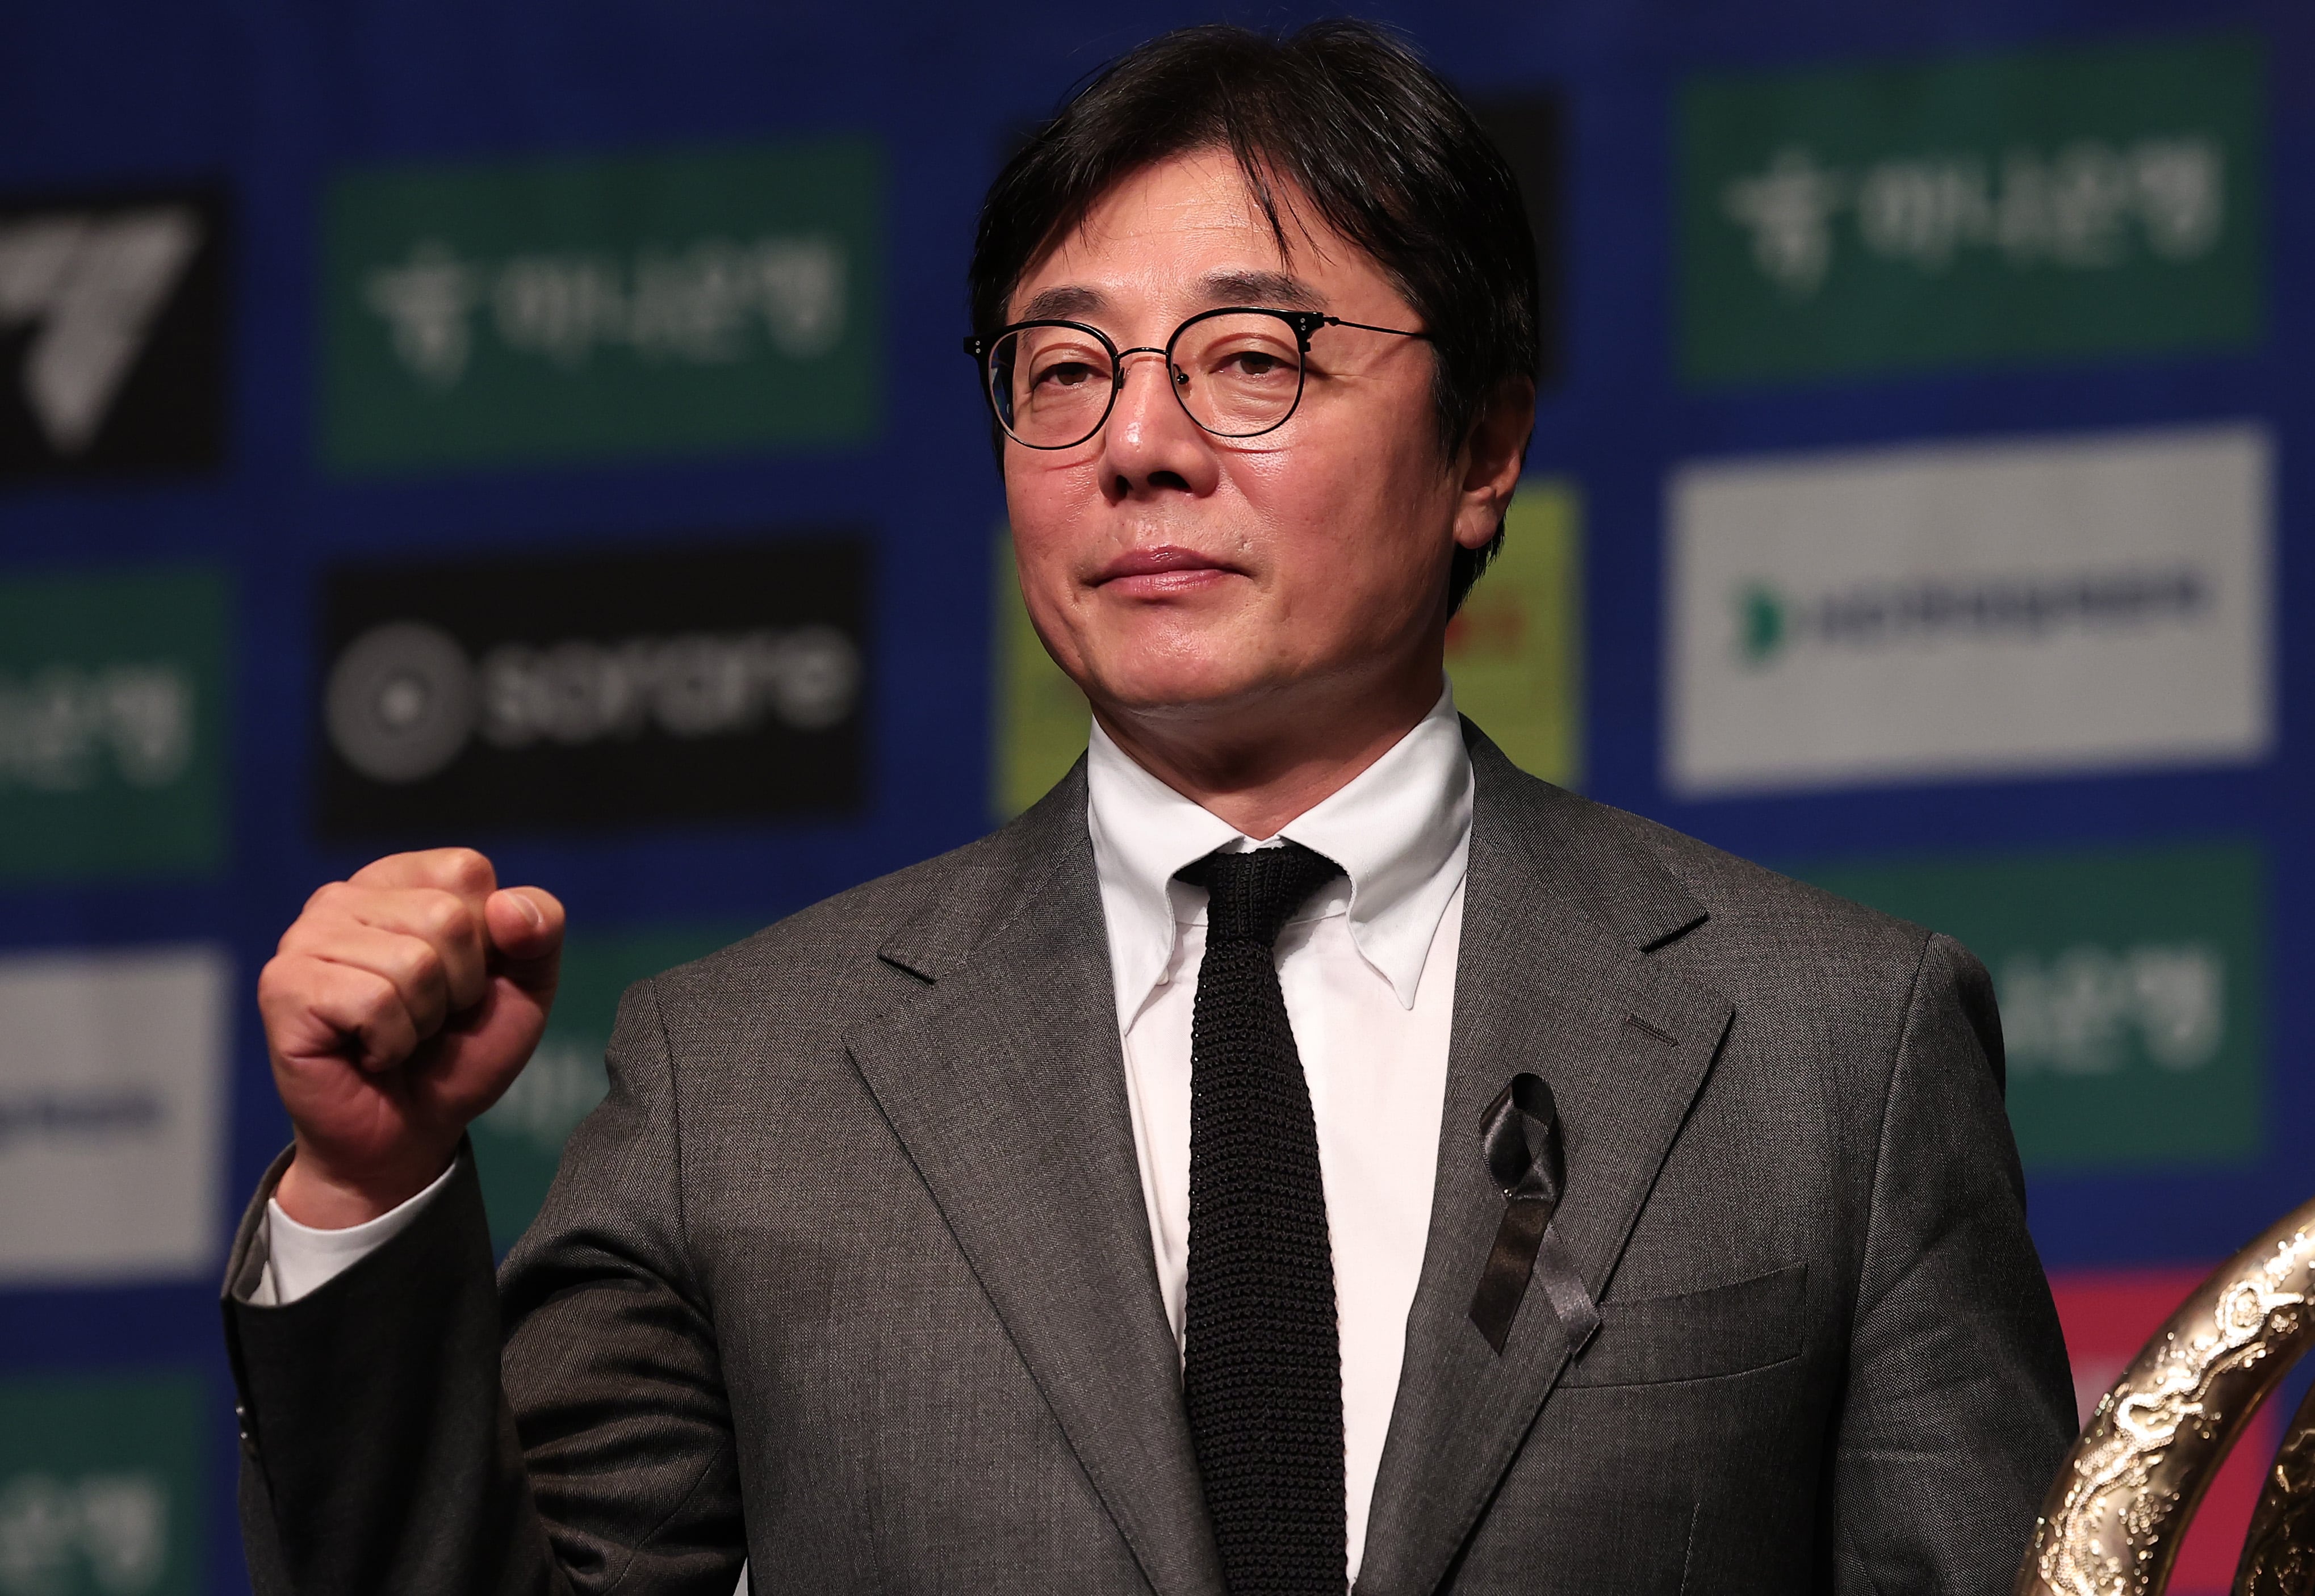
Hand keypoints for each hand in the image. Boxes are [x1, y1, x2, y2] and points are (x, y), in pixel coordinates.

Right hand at [257, 848, 564, 1228]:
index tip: (464, 980)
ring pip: (413, 961)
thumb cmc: (459, 1055)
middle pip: (446, 916)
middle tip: (430, 1020)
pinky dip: (391, 1042)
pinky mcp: (284, 986)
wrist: (408, 1134)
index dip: (489, 939)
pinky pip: (374, 1001)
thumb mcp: (525, 987)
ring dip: (424, 1019)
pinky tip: (370, 1053)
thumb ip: (539, 930)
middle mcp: (343, 897)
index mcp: (398, 880)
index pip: (466, 871)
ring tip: (398, 1037)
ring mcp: (305, 938)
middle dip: (460, 986)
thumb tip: (507, 905)